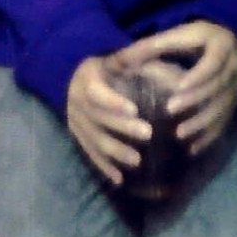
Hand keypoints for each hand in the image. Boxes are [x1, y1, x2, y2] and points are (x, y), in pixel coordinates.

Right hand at [66, 51, 149, 185]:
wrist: (72, 76)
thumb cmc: (105, 66)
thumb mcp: (117, 58)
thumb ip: (137, 60)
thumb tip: (164, 67)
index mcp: (86, 79)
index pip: (96, 93)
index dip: (113, 102)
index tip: (134, 109)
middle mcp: (76, 102)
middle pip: (98, 119)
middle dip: (123, 128)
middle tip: (148, 134)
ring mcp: (76, 122)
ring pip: (94, 140)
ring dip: (115, 151)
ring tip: (137, 161)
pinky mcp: (78, 136)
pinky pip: (90, 153)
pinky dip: (104, 166)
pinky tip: (119, 178)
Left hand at [119, 20, 236, 157]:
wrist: (228, 42)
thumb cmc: (196, 39)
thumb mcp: (176, 36)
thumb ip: (148, 48)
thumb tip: (114, 62)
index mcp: (221, 46)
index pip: (212, 64)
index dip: (196, 77)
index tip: (177, 88)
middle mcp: (234, 67)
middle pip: (217, 87)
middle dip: (194, 100)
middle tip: (170, 111)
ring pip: (222, 108)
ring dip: (201, 123)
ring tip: (179, 135)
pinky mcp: (235, 102)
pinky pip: (225, 122)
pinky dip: (209, 136)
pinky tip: (192, 149)